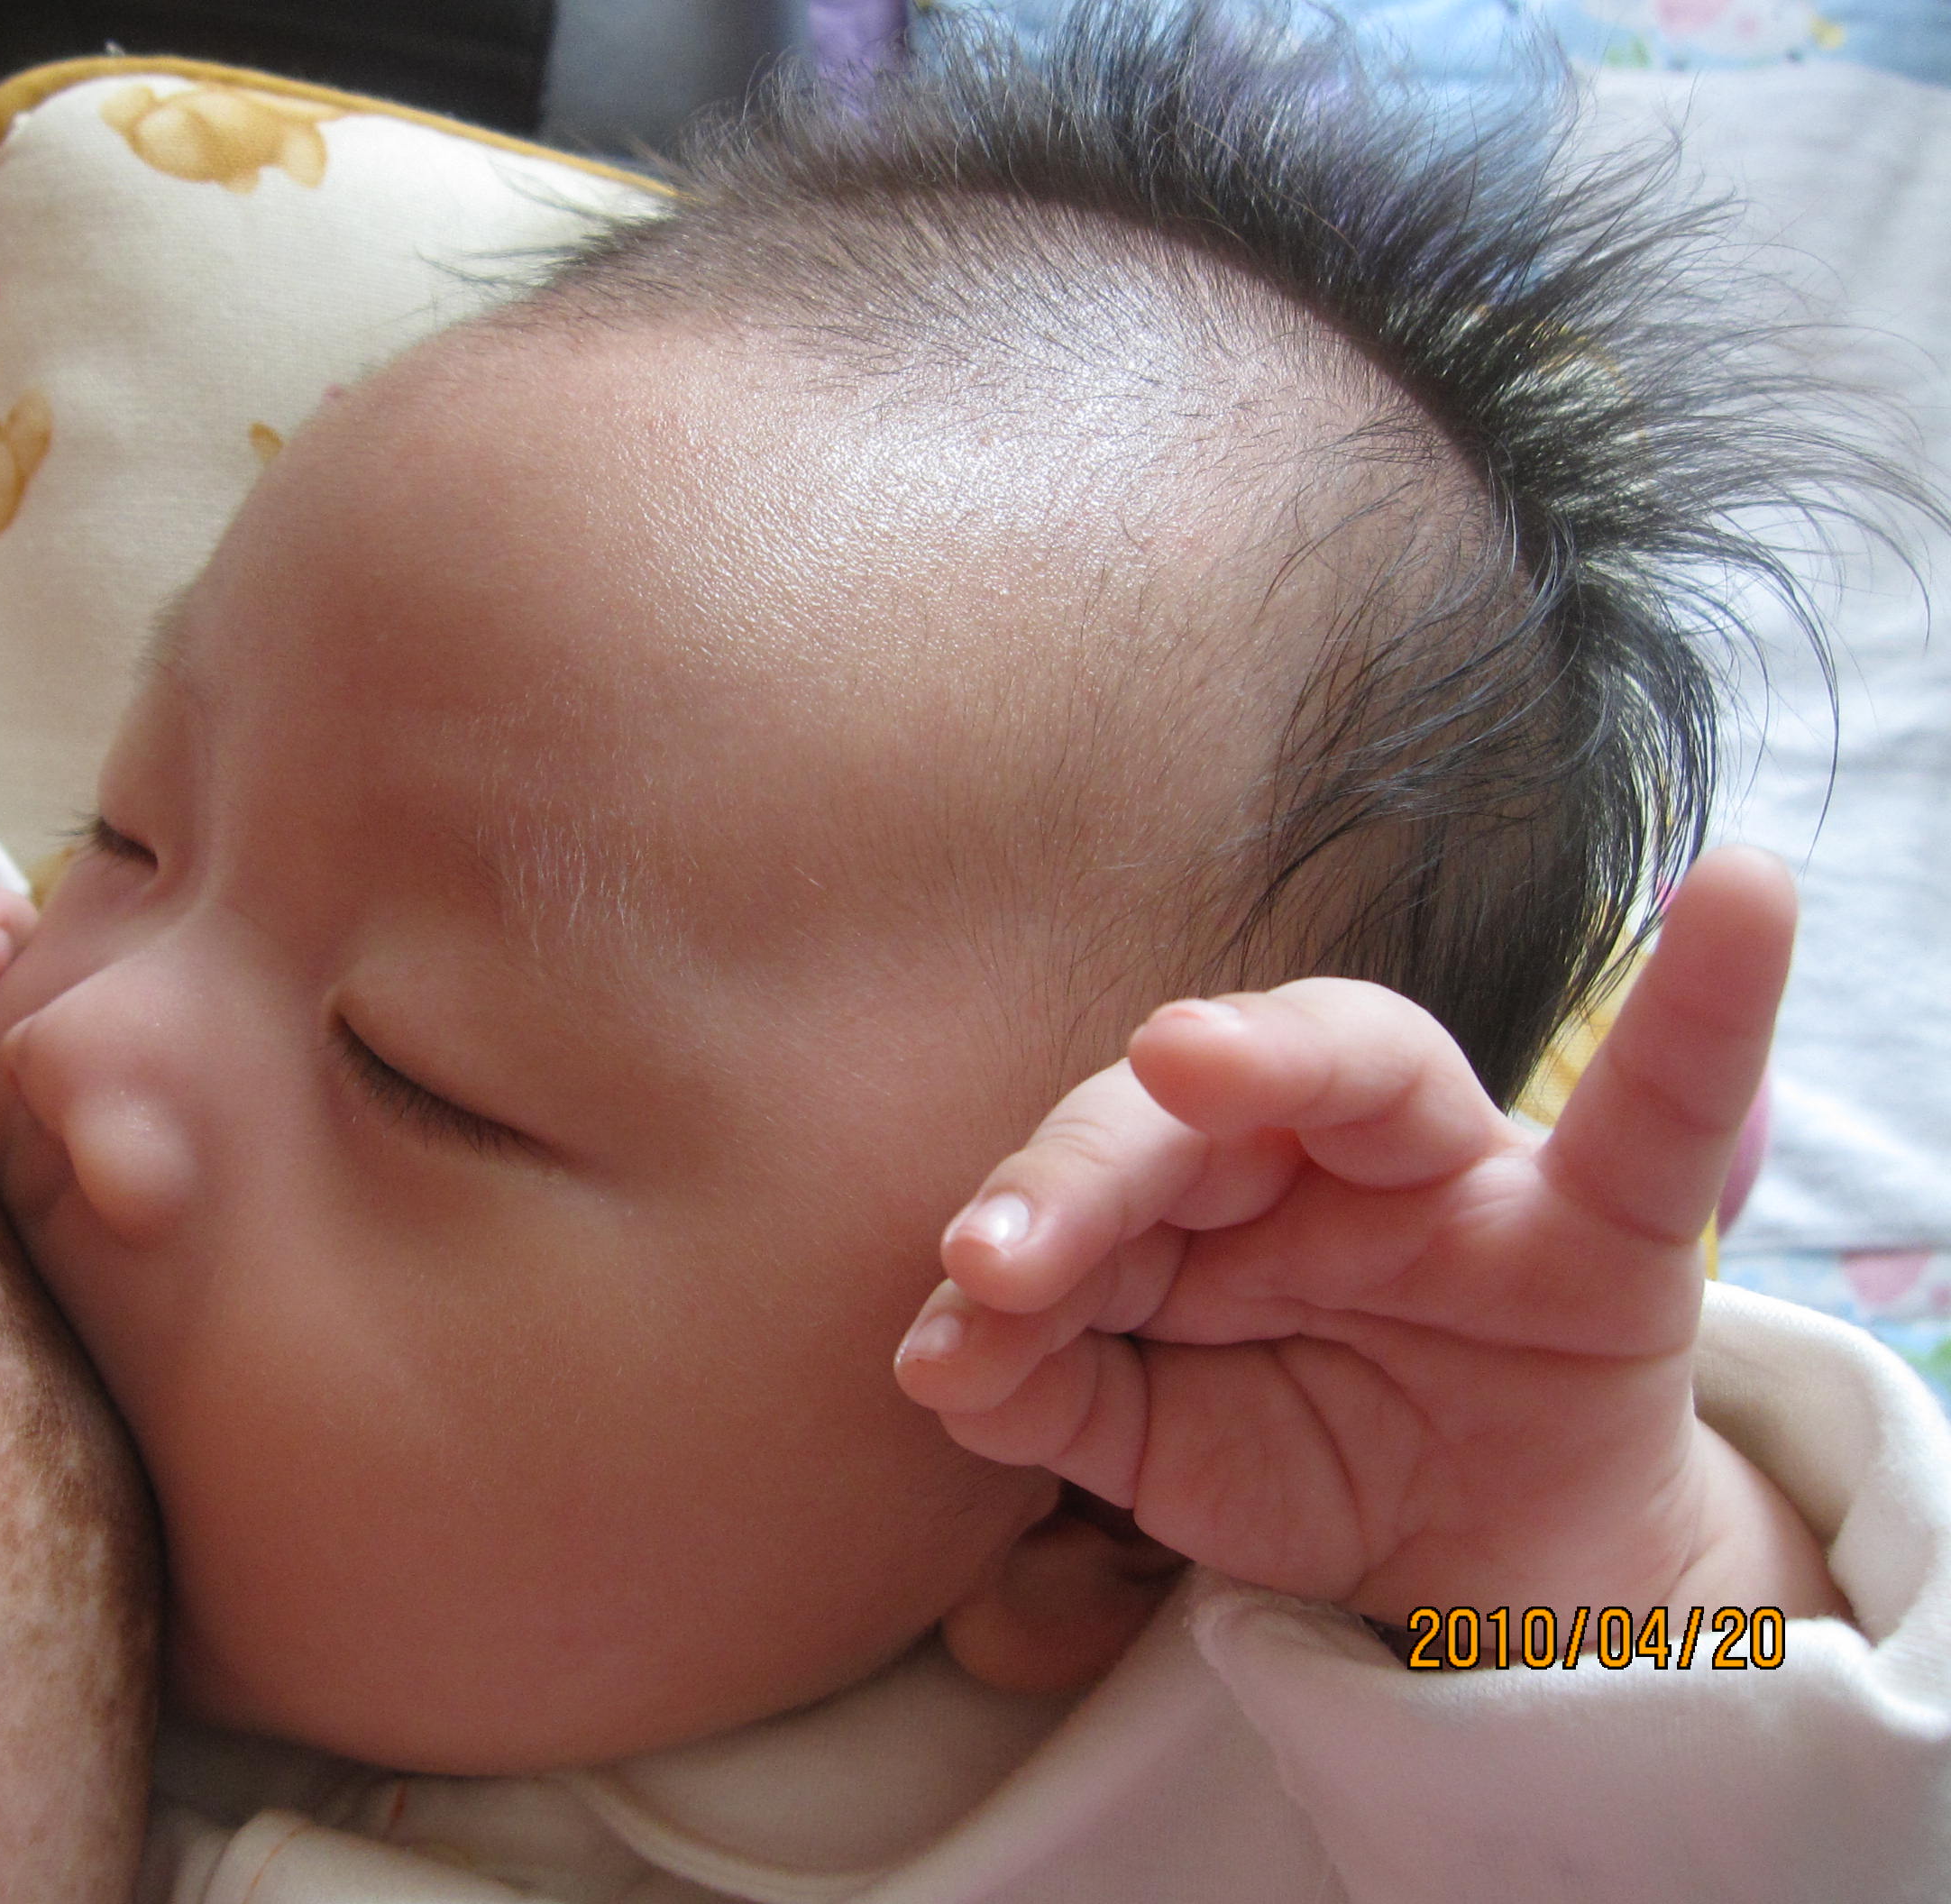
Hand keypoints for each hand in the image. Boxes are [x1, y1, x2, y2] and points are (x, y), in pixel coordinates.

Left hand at [896, 847, 1843, 1627]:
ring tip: (1182, 1056)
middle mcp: (1313, 1153)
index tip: (956, 1301)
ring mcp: (1462, 1176)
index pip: (1094, 1174)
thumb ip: (1049, 1393)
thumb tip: (933, 1362)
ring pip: (1361, 1064)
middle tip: (996, 1252)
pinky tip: (1740, 896)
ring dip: (1265, 1055)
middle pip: (1192, 1106)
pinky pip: (1664, 1111)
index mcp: (1195, 1194)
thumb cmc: (1304, 1453)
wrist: (1485, 1566)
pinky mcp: (1606, 1236)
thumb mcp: (1156, 1444)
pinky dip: (1709, 1007)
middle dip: (1086, 1167)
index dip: (1021, 1223)